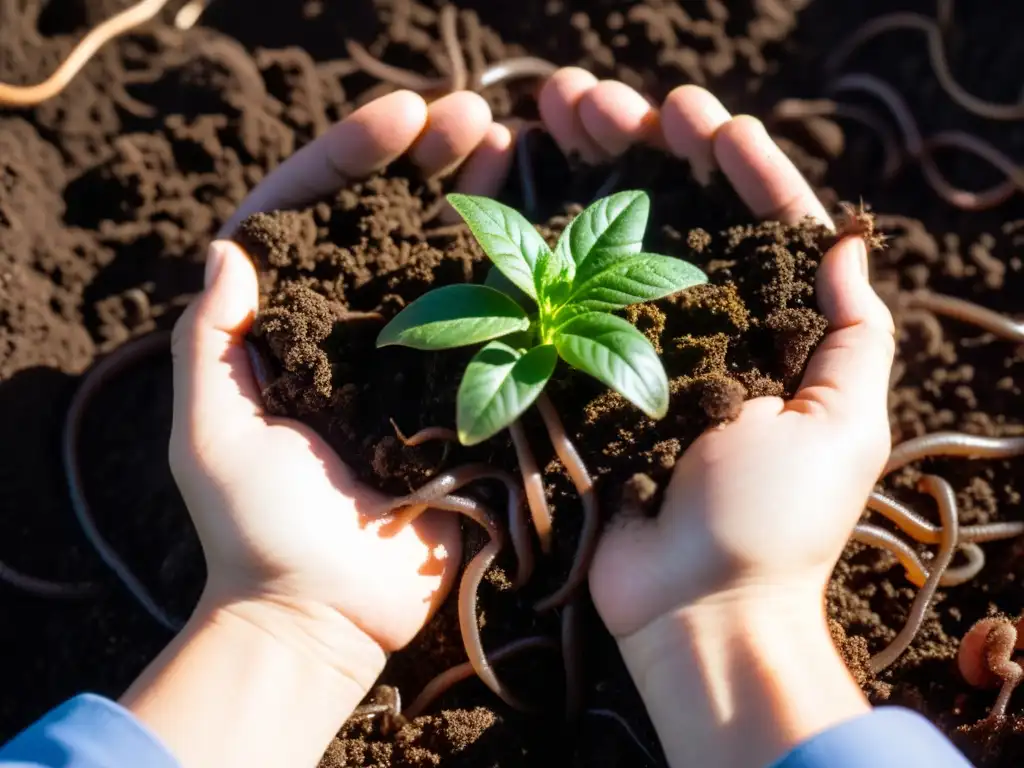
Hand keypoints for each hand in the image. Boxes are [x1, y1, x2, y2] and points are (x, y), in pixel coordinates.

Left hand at [169, 89, 513, 672]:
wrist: (327, 612)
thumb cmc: (255, 528)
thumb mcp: (209, 432)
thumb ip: (210, 342)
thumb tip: (231, 248)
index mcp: (286, 324)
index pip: (309, 213)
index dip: (349, 154)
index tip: (401, 116)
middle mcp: (354, 329)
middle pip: (389, 222)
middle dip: (428, 163)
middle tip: (472, 118)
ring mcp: (419, 360)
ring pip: (448, 262)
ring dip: (480, 201)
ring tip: (513, 147)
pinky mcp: (469, 399)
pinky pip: (498, 333)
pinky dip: (522, 283)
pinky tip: (549, 234)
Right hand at [541, 73, 894, 766]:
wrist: (694, 609)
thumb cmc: (779, 524)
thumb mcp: (841, 426)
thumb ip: (851, 335)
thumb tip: (846, 245)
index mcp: (767, 333)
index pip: (755, 227)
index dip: (734, 167)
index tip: (706, 121)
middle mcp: (696, 331)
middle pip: (668, 218)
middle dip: (638, 150)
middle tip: (600, 97)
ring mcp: (627, 354)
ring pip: (605, 244)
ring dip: (583, 174)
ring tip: (557, 109)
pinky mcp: (572, 381)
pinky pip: (554, 303)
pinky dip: (536, 245)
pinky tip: (519, 187)